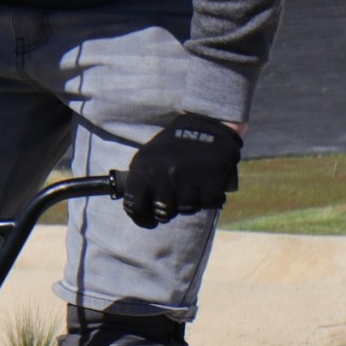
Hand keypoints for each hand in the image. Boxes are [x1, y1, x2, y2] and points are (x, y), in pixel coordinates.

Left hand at [122, 113, 241, 226]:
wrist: (205, 124)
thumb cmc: (173, 147)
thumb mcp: (147, 158)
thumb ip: (141, 182)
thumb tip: (137, 211)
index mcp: (142, 168)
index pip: (134, 205)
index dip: (141, 218)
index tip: (150, 221)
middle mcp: (161, 173)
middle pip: (162, 211)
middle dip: (169, 211)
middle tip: (176, 200)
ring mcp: (186, 176)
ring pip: (186, 209)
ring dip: (191, 204)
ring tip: (193, 189)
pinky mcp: (210, 179)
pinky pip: (207, 204)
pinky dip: (210, 200)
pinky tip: (209, 189)